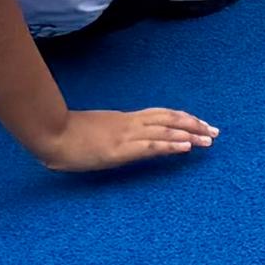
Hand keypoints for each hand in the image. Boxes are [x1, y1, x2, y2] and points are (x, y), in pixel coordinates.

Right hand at [32, 107, 218, 172]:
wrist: (49, 133)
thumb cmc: (64, 135)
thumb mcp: (94, 132)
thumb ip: (108, 134)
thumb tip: (114, 142)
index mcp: (124, 120)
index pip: (160, 115)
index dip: (182, 118)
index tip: (200, 123)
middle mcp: (129, 124)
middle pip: (169, 119)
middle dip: (194, 124)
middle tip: (215, 132)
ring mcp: (126, 135)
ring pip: (165, 130)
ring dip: (190, 135)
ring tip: (209, 140)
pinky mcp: (120, 149)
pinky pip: (151, 145)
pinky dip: (171, 145)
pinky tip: (187, 147)